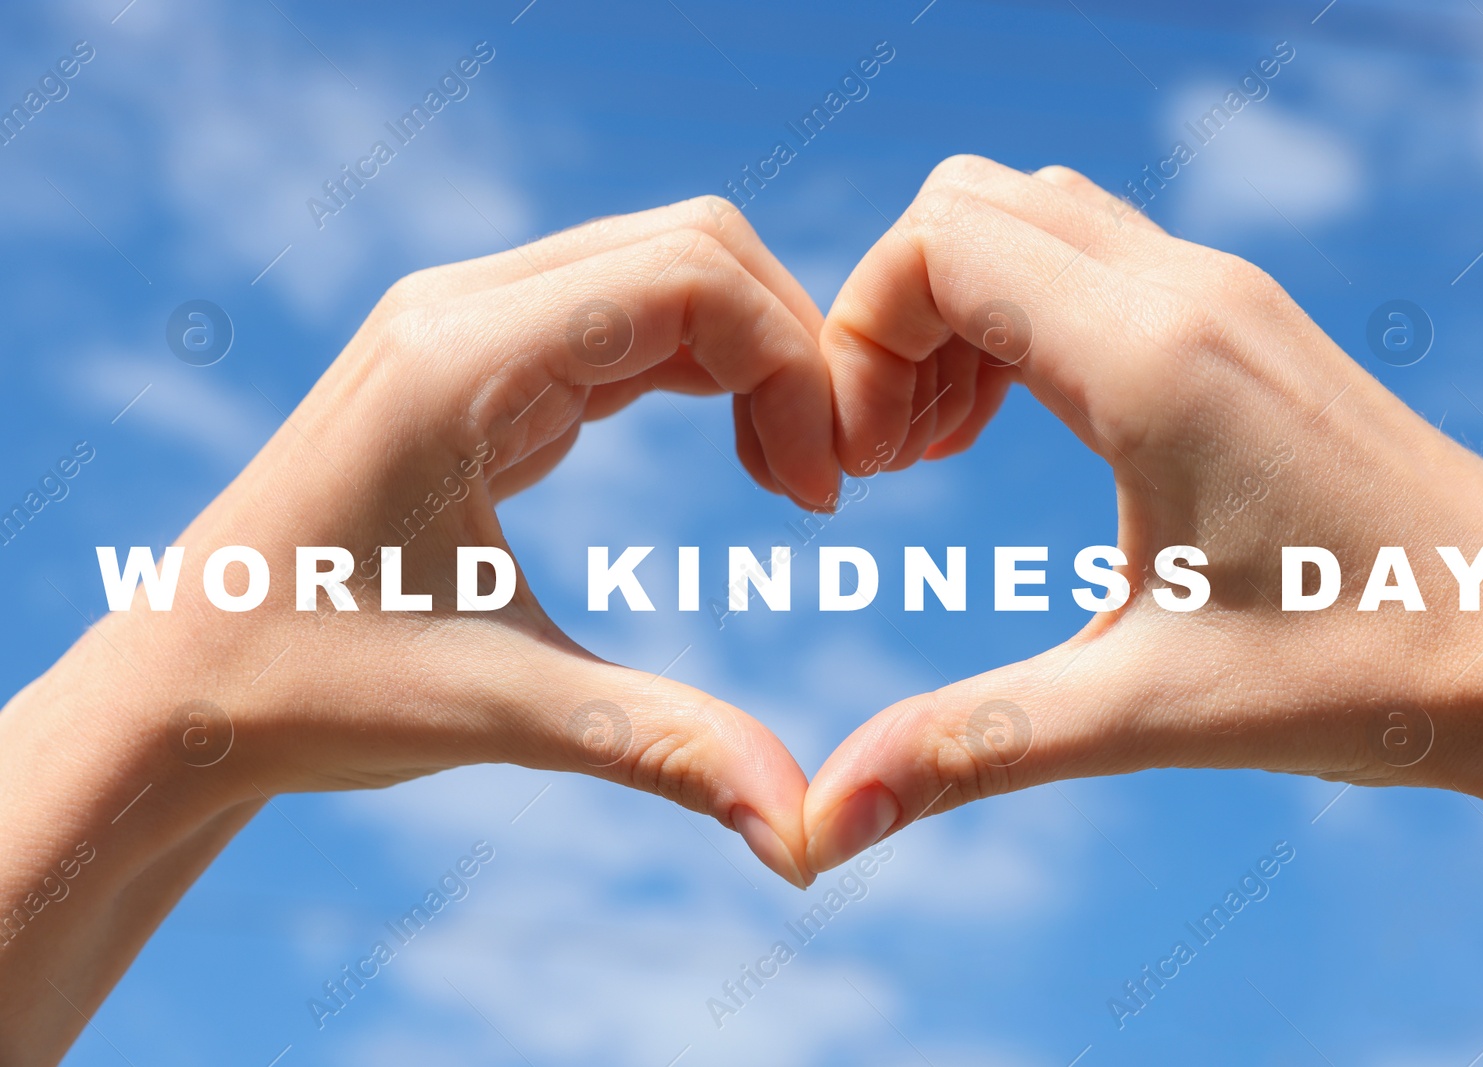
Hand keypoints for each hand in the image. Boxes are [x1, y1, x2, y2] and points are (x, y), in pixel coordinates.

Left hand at [0, 196, 836, 1061]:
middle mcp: (461, 307)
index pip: (687, 276)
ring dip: (756, 355)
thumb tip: (803, 836)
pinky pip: (629, 318)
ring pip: (667, 268)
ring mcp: (466, 323)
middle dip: (792, 347)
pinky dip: (710, 370)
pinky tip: (743, 456)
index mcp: (458, 360)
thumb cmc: (308, 690)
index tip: (820, 496)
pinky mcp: (480, 361)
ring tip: (792, 476)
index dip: (791, 368)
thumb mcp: (498, 709)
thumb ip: (663, 745)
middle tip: (823, 481)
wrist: (183, 689)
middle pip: (694, 244)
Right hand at [802, 155, 1482, 893]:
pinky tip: (1026, 430)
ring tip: (948, 449)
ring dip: (956, 312)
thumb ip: (966, 748)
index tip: (867, 468)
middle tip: (898, 458)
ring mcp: (1225, 292)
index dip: (858, 340)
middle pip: (966, 207)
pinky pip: (1088, 255)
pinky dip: (1019, 314)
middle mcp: (1189, 291)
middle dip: (890, 319)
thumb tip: (827, 824)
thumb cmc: (1363, 672)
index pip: (938, 245)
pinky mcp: (1245, 318)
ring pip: (1028, 217)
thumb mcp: (1142, 712)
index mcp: (1152, 359)